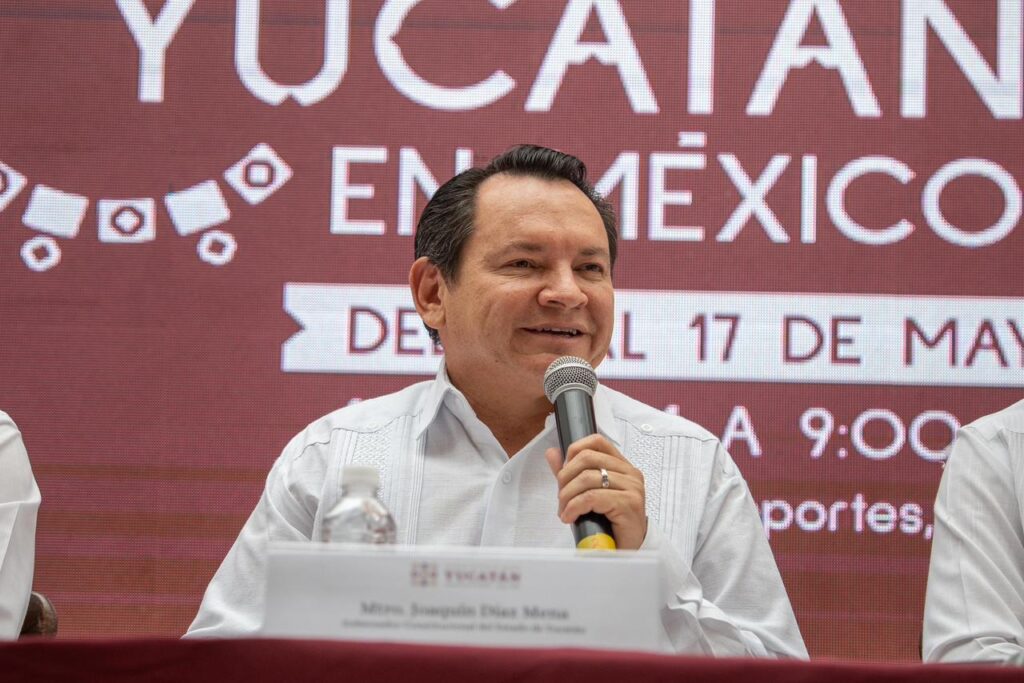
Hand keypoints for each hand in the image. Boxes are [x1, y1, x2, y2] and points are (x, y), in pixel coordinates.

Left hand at [545, 433, 647, 549]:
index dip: (574, 451)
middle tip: (561, 497)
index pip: (597, 442)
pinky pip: (591, 497)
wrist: (628, 552)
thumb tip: (552, 453)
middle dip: (565, 477)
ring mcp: (632, 487)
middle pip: (587, 458)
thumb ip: (571, 473)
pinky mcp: (629, 503)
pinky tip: (570, 517)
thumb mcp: (587, 494)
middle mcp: (630, 473)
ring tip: (565, 511)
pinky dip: (574, 507)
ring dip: (567, 496)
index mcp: (622, 466)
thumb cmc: (609, 524)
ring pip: (587, 478)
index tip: (564, 472)